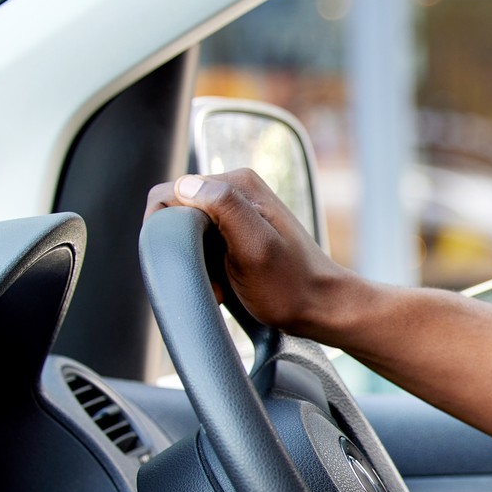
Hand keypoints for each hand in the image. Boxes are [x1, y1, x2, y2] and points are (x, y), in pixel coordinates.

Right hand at [144, 168, 358, 337]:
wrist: (321, 308)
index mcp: (237, 183)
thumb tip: (187, 184)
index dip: (170, 232)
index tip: (196, 263)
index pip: (171, 194)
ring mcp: (237, 212)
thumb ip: (225, 208)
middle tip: (213, 280)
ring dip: (196, 264)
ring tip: (222, 285)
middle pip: (177, 215)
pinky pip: (202, 247)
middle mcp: (235, 190)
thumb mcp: (255, 247)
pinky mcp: (237, 233)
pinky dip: (206, 269)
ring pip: (187, 235)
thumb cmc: (291, 285)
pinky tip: (225, 285)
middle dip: (184, 251)